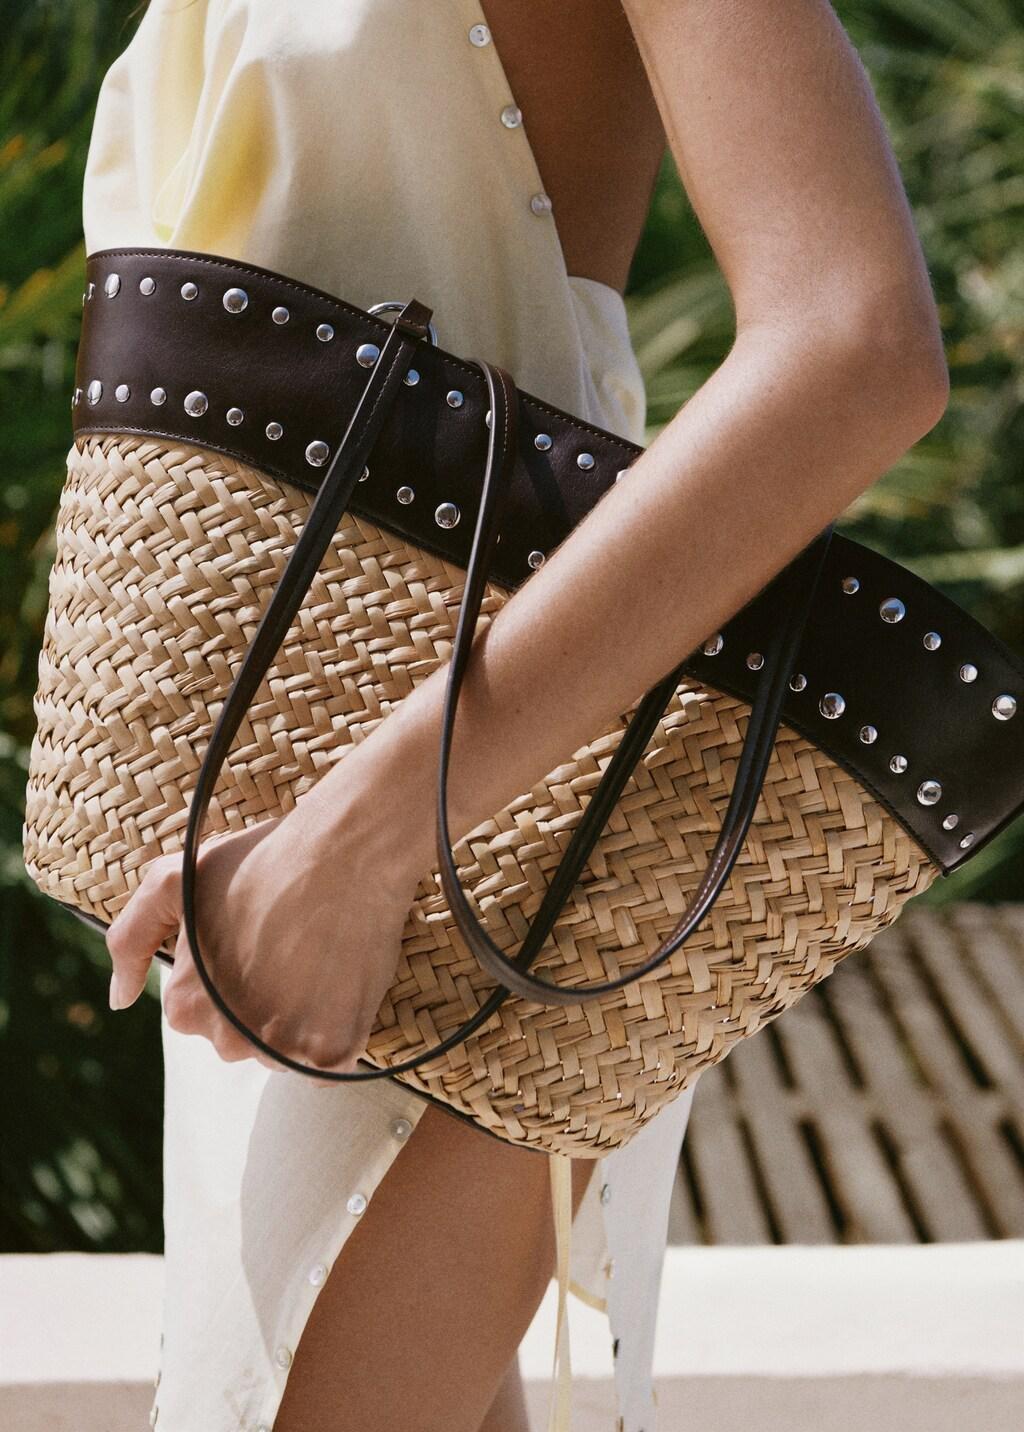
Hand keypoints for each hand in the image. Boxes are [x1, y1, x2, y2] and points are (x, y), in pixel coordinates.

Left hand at [104, 773, 423, 1086]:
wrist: (345, 852)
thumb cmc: (261, 860)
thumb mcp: (173, 882)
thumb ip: (130, 941)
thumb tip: (119, 999)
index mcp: (185, 1008)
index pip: (201, 1015)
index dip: (230, 976)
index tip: (254, 940)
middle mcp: (227, 1041)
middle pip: (243, 1040)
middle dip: (262, 1004)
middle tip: (289, 948)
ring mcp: (282, 1050)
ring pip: (287, 1052)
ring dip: (302, 1019)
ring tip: (318, 961)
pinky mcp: (332, 1051)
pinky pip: (330, 1061)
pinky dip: (338, 1029)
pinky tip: (341, 981)